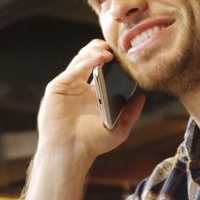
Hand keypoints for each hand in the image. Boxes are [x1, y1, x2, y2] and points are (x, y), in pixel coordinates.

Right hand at [37, 39, 145, 160]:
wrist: (71, 153)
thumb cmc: (92, 143)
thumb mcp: (119, 128)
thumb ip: (131, 112)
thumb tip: (142, 96)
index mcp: (93, 93)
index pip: (102, 69)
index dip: (112, 59)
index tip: (125, 54)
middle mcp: (79, 87)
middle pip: (89, 59)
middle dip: (101, 49)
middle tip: (115, 47)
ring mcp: (68, 86)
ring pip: (80, 60)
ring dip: (94, 52)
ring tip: (108, 51)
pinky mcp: (57, 87)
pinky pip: (72, 71)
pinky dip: (85, 62)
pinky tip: (97, 59)